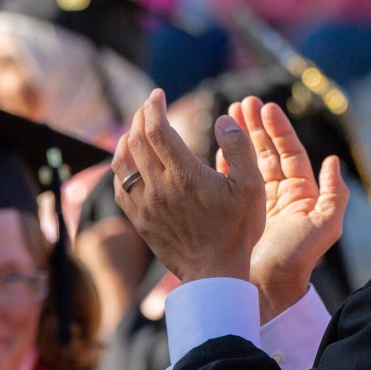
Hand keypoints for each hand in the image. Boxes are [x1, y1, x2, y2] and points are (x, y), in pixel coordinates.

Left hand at [113, 91, 264, 283]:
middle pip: (136, 140)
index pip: (157, 128)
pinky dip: (121, 167)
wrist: (214, 275)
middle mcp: (159, 187)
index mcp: (184, 175)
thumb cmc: (237, 231)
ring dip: (127, 139)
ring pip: (121, 162)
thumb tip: (223, 119)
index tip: (158, 94)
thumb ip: (239, 148)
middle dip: (140, 116)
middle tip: (149, 106)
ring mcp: (145, 205)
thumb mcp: (251, 187)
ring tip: (138, 129)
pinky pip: (119, 186)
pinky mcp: (139, 220)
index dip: (153, 106)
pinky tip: (131, 162)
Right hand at [225, 98, 348, 321]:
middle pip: (268, 151)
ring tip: (229, 113)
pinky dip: (226, 161)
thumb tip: (333, 161)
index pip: (290, 152)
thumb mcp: (324, 227)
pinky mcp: (240, 212)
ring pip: (250, 162)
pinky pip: (233, 180)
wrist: (266, 289)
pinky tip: (218, 144)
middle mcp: (281, 195)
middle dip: (256, 126)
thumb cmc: (296, 260)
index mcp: (302, 194)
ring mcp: (259, 203)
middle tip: (243, 102)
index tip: (266, 108)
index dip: (278, 129)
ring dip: (240, 138)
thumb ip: (333, 195)